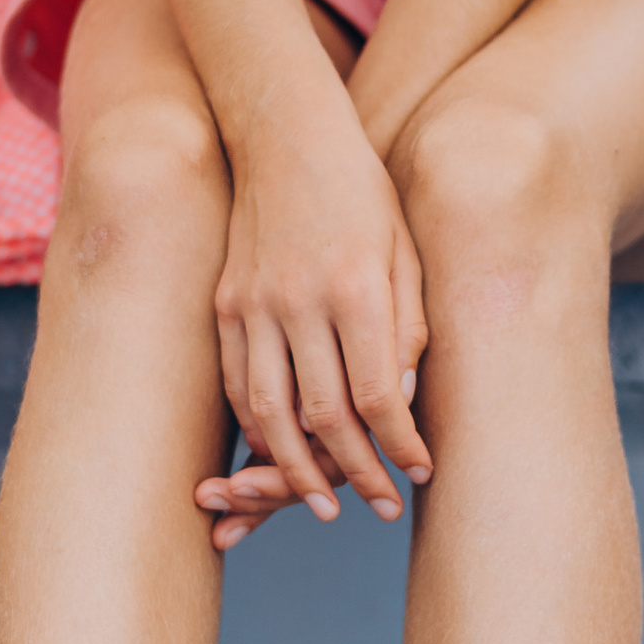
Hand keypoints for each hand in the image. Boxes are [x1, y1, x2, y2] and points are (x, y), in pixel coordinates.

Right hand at [196, 76, 430, 544]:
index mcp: (354, 286)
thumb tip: (398, 405)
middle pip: (323, 416)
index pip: (377, 394)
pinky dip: (258, 428)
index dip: (399, 445)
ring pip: (269, 413)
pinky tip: (280, 453)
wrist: (287, 138)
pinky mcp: (225, 306)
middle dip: (354, 472)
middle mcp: (298, 300)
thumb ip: (406, 328)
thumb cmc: (364, 195)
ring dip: (296, 469)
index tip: (417, 473)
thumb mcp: (404, 252)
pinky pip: (238, 384)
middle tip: (379, 506)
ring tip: (324, 502)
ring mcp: (253, 305)